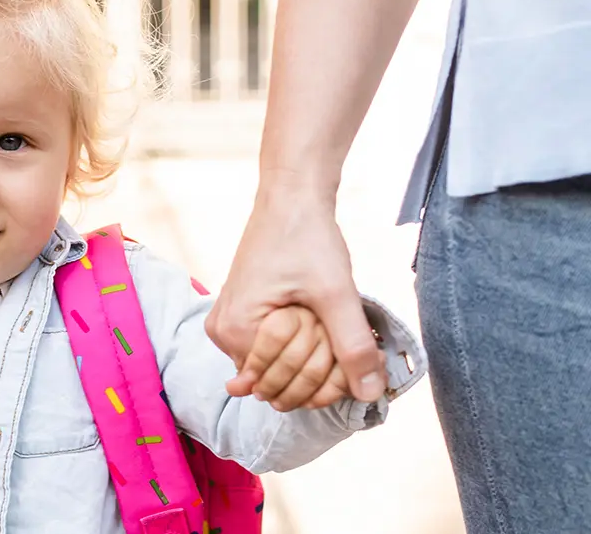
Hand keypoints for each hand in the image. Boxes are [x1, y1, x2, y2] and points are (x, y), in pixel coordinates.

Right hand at [207, 182, 385, 402]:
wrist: (291, 199)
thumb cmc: (307, 237)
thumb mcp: (336, 292)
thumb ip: (352, 345)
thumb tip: (370, 394)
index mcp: (236, 331)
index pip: (284, 388)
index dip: (328, 378)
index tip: (358, 352)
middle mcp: (223, 336)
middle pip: (280, 385)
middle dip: (322, 370)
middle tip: (349, 334)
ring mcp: (228, 329)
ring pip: (279, 371)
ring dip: (314, 360)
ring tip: (335, 326)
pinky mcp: (241, 320)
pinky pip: (273, 354)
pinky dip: (302, 349)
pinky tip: (321, 326)